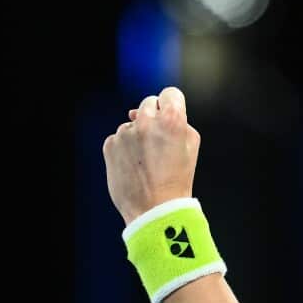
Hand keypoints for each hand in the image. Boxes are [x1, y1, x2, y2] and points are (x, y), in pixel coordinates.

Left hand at [102, 87, 200, 225]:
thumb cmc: (177, 179)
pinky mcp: (110, 145)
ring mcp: (126, 133)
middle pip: (148, 103)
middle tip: (158, 141)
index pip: (170, 94)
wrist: (155, 209)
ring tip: (146, 160)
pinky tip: (134, 165)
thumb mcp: (192, 146)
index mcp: (172, 120)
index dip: (172, 104)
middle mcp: (146, 122)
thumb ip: (180, 121)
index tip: (169, 115)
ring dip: (137, 135)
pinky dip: (124, 148)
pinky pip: (118, 138)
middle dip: (153, 117)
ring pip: (132, 123)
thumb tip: (155, 110)